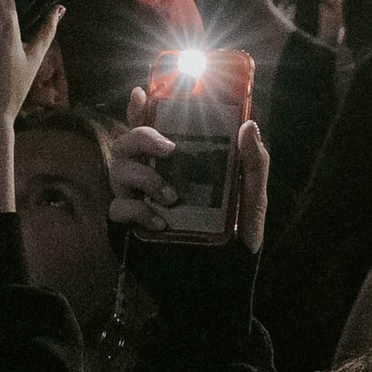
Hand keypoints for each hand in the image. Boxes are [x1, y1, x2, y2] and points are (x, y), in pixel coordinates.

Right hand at [109, 104, 270, 255]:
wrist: (224, 277)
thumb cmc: (237, 232)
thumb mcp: (252, 195)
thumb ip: (253, 162)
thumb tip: (249, 124)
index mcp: (178, 160)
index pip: (151, 126)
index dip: (140, 108)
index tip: (142, 93)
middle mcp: (153, 173)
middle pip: (127, 141)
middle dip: (142, 137)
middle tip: (169, 149)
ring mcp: (140, 198)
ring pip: (118, 170)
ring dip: (144, 177)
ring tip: (172, 196)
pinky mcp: (132, 224)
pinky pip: (118, 208)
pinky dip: (136, 211)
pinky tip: (160, 222)